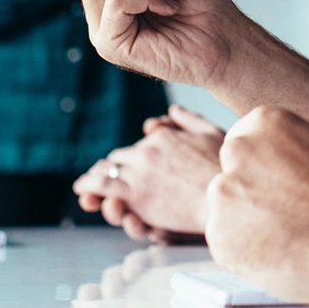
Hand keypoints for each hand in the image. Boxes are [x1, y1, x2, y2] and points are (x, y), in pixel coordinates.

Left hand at [75, 106, 225, 239]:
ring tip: (85, 185)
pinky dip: (87, 187)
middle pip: (120, 156)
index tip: (131, 164)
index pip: (140, 144)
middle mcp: (148, 150)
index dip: (133, 156)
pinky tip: (81, 190)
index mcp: (165, 137)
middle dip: (112, 167)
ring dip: (94, 176)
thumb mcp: (212, 134)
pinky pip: (102, 186)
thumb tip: (173, 109)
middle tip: (103, 176)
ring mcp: (140, 171)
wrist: (227, 198)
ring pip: (107, 170)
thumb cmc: (225, 170)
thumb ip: (190, 120)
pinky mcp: (135, 193)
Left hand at [203, 107, 308, 304]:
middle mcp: (237, 151)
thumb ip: (284, 145)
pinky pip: (225, 242)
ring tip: (285, 234)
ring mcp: (224, 193)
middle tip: (282, 213)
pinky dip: (243, 251)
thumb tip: (269, 157)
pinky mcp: (219, 235)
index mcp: (262, 122)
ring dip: (245, 223)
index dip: (263, 170)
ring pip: (226, 209)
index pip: (244, 143)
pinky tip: (275, 251)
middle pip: (231, 174)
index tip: (279, 185)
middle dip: (249, 193)